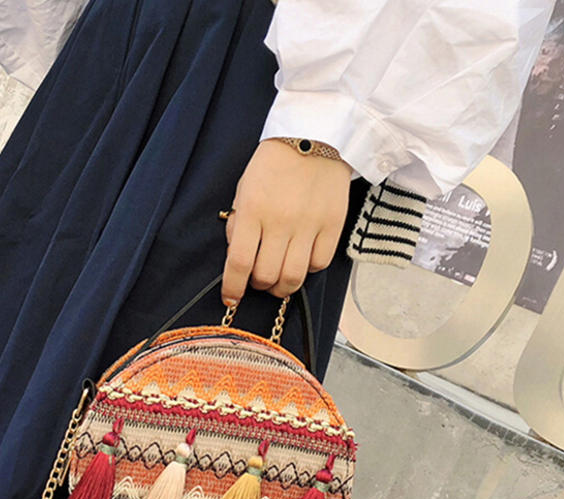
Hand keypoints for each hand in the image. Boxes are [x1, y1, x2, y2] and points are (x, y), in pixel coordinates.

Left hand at [222, 138, 351, 305]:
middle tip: (258, 280)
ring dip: (282, 287)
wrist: (315, 136)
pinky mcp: (332, 225)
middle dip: (258, 286)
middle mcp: (280, 221)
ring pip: (293, 277)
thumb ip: (238, 223)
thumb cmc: (274, 163)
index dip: (232, 287)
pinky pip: (319, 263)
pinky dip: (307, 270)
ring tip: (278, 280)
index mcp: (253, 210)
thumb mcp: (244, 188)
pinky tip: (301, 260)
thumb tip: (236, 256)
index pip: (239, 262)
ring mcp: (309, 224)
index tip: (230, 298)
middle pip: (267, 276)